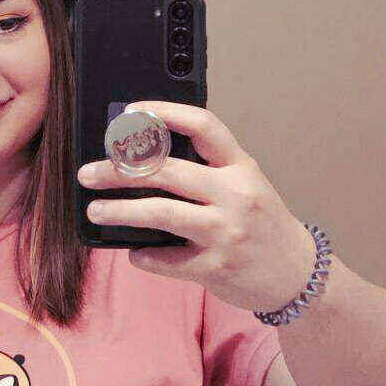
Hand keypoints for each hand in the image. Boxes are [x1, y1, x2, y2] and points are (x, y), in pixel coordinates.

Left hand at [77, 101, 314, 312]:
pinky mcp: (216, 267)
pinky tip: (133, 252)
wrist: (296, 273)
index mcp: (241, 167)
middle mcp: (235, 194)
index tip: (130, 112)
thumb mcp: (247, 185)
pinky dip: (144, 256)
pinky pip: (167, 260)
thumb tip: (147, 158)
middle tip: (89, 173)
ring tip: (96, 211)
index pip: (203, 126)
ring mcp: (225, 232)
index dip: (164, 114)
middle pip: (167, 171)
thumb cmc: (263, 225)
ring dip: (121, 211)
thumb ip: (209, 170)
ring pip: (161, 212)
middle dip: (119, 170)